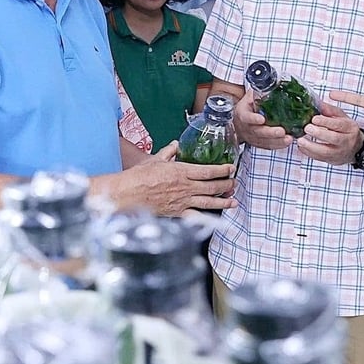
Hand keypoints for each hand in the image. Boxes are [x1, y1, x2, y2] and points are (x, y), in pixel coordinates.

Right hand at [118, 142, 236, 215]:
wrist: (128, 194)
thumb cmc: (139, 177)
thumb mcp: (155, 159)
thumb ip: (169, 152)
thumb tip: (176, 145)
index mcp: (182, 171)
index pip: (208, 171)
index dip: (222, 170)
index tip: (231, 168)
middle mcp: (186, 187)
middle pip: (212, 186)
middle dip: (226, 185)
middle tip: (234, 183)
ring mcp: (183, 201)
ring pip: (208, 202)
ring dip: (223, 202)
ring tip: (232, 202)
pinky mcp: (177, 212)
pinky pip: (196, 215)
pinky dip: (207, 217)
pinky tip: (214, 218)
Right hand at [232, 89, 292, 150]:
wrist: (240, 120)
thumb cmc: (248, 106)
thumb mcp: (251, 96)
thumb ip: (260, 91)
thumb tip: (273, 81)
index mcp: (242, 113)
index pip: (246, 117)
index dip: (253, 119)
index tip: (261, 119)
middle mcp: (246, 127)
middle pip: (257, 132)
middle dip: (270, 133)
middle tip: (282, 131)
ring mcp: (252, 137)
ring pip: (264, 141)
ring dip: (277, 141)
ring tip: (289, 138)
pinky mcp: (259, 143)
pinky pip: (268, 146)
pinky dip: (278, 145)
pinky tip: (287, 142)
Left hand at [298, 101, 361, 164]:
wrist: (355, 149)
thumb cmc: (345, 129)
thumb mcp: (342, 117)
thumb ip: (330, 110)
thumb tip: (317, 103)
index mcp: (350, 128)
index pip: (339, 125)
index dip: (326, 122)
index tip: (314, 118)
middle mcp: (346, 141)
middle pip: (334, 139)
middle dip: (319, 133)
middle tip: (307, 128)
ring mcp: (339, 153)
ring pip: (326, 152)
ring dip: (311, 147)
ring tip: (300, 140)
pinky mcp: (332, 160)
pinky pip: (320, 158)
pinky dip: (309, 153)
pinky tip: (301, 146)